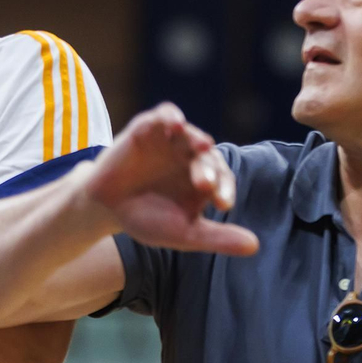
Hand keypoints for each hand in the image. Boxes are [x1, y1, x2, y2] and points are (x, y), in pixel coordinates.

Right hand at [85, 104, 258, 256]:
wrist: (105, 209)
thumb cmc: (146, 219)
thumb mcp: (184, 233)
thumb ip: (217, 238)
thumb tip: (256, 246)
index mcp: (204, 180)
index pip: (223, 180)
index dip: (225, 190)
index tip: (223, 205)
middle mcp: (190, 157)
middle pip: (207, 158)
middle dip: (208, 170)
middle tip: (204, 185)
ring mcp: (170, 141)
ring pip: (190, 134)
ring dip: (196, 138)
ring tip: (202, 146)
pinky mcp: (148, 129)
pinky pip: (164, 116)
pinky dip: (170, 116)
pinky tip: (176, 124)